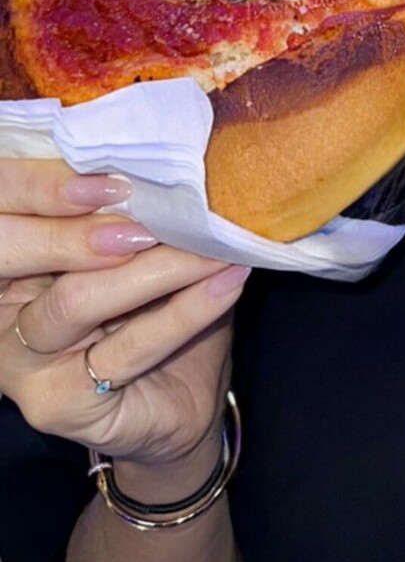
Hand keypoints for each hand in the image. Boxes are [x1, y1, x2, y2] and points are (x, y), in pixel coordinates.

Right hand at [0, 157, 249, 470]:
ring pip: (78, 299)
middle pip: (24, 250)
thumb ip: (130, 211)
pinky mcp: (55, 402)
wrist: (179, 403)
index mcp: (10, 258)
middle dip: (89, 222)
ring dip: (156, 266)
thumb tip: (165, 158)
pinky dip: (186, 311)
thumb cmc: (158, 312)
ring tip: (210, 244)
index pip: (8, 207)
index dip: (48, 185)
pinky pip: (126, 348)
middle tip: (164, 203)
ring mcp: (18, 362)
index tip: (119, 173)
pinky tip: (226, 282)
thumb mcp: (140, 248)